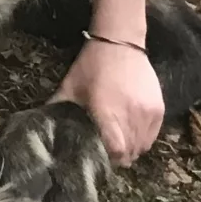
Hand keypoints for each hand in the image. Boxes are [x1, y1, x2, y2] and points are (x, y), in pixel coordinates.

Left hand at [54, 36, 164, 163]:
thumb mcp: (70, 85)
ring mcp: (148, 113)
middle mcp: (131, 115)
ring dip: (132, 149)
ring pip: (143, 147)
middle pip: (130, 153)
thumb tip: (40, 125)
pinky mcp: (160, 109)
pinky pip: (153, 136)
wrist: (120, 42)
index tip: (101, 156)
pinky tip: (132, 132)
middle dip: (119, 157)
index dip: (109, 159)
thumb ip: (57, 107)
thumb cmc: (92, 65)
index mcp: (107, 112)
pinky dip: (143, 139)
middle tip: (108, 150)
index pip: (116, 151)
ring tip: (120, 141)